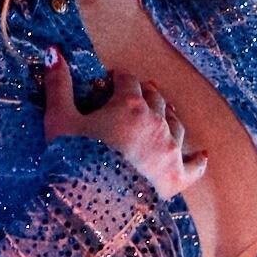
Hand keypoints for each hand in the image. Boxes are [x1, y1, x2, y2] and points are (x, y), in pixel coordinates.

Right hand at [38, 48, 203, 204]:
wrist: (90, 205)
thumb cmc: (72, 161)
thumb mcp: (59, 120)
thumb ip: (58, 84)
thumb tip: (53, 51)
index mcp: (130, 105)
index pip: (128, 80)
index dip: (117, 79)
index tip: (109, 82)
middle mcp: (156, 123)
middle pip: (155, 98)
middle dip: (145, 93)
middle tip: (135, 94)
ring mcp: (169, 150)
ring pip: (175, 124)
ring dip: (168, 116)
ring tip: (163, 113)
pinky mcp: (176, 177)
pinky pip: (194, 165)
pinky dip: (198, 158)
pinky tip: (203, 154)